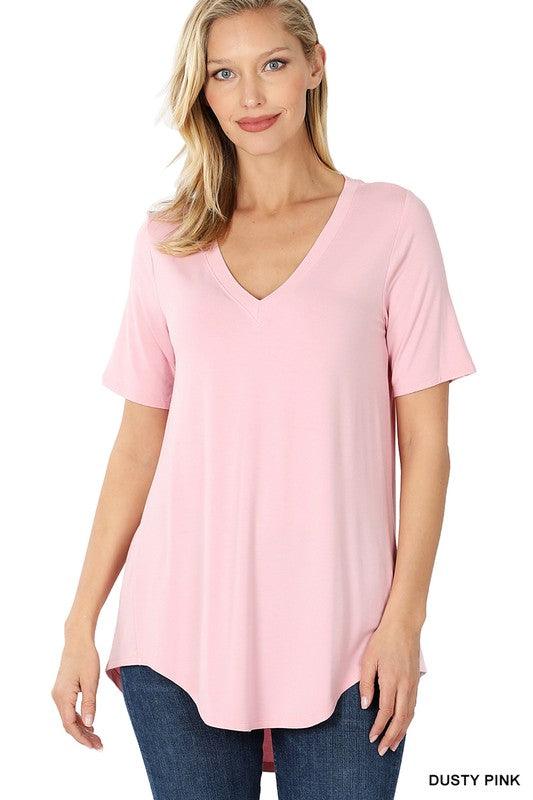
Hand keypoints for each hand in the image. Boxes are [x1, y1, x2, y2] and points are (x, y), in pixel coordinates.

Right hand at [51, 634, 102, 749]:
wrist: (77, 641)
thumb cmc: (86, 658)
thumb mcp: (91, 682)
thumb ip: (90, 704)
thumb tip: (89, 725)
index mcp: (63, 696)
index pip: (70, 724)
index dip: (82, 738)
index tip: (95, 746)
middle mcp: (57, 697)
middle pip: (69, 724)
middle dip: (83, 736)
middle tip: (99, 746)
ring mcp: (59, 694)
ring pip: (69, 718)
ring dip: (82, 729)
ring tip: (96, 738)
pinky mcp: (63, 691)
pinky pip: (69, 710)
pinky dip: (79, 719)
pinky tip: (89, 725)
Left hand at [358, 618, 420, 755]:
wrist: (404, 626)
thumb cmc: (384, 640)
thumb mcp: (368, 659)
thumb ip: (366, 683)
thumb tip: (365, 706)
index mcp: (392, 680)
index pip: (386, 712)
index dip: (378, 727)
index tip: (371, 738)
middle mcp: (406, 685)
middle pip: (400, 718)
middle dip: (391, 736)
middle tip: (383, 750)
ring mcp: (413, 684)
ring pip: (410, 714)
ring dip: (402, 732)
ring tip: (393, 745)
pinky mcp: (416, 681)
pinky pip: (413, 706)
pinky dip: (408, 720)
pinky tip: (403, 725)